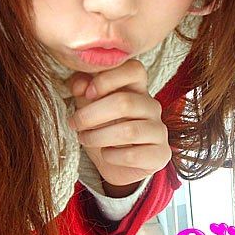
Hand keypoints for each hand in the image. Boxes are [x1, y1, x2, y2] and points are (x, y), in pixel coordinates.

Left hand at [65, 59, 171, 187]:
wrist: (115, 165)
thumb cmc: (103, 131)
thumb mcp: (88, 108)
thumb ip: (83, 90)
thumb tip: (80, 84)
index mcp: (137, 88)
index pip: (134, 69)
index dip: (108, 78)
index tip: (87, 93)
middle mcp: (151, 106)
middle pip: (125, 102)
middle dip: (91, 114)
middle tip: (74, 123)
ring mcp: (158, 130)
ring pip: (128, 131)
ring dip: (98, 136)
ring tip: (84, 139)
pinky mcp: (160, 154)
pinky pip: (133, 155)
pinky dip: (112, 156)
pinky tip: (106, 155)